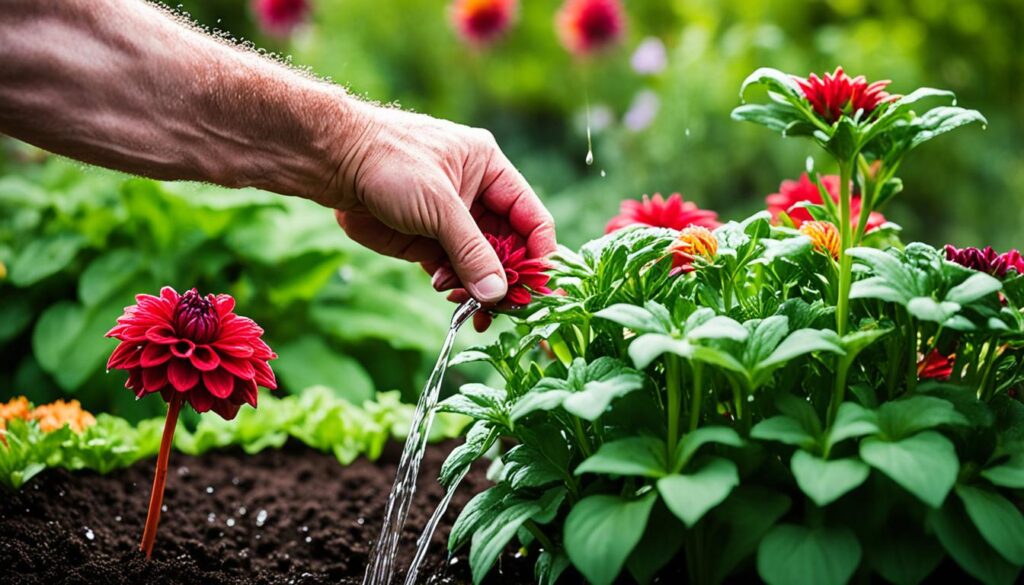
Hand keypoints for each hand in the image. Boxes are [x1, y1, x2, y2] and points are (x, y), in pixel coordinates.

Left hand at [328, 100, 555, 303]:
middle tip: (507, 310)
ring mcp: (451, 221)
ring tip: (474, 309)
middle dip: (509, 279)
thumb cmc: (389, 162)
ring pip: (481, 264)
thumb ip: (472, 252)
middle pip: (510, 247)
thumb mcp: (440, 206)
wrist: (332, 163)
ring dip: (480, 289)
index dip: (539, 254)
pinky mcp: (426, 241)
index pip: (531, 218)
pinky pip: (453, 272)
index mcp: (490, 170)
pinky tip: (450, 297)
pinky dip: (456, 288)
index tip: (539, 288)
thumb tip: (498, 294)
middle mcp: (477, 196)